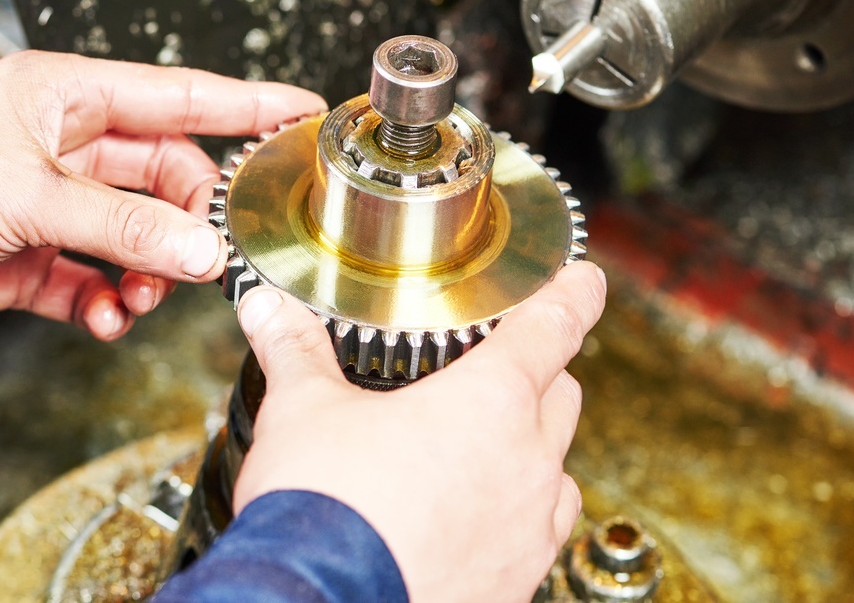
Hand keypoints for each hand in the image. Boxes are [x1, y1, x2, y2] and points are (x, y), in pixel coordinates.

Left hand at [0, 51, 325, 344]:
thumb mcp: (31, 193)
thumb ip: (125, 224)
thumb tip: (203, 249)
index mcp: (63, 98)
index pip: (177, 96)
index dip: (242, 106)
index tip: (296, 115)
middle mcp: (59, 147)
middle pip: (160, 179)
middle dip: (184, 220)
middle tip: (205, 255)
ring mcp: (45, 204)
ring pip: (131, 236)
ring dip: (145, 272)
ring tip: (137, 296)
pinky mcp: (27, 258)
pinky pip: (91, 280)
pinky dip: (102, 302)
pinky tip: (99, 316)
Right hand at [232, 261, 606, 601]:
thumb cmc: (322, 508)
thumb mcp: (303, 411)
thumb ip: (295, 351)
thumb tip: (268, 310)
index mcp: (489, 401)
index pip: (554, 326)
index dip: (574, 294)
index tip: (586, 281)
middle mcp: (527, 461)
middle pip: (562, 394)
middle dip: (539, 373)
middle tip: (498, 372)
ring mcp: (530, 527)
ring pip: (558, 468)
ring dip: (531, 449)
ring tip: (478, 452)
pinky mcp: (518, 580)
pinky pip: (540, 532)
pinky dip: (518, 513)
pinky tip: (471, 517)